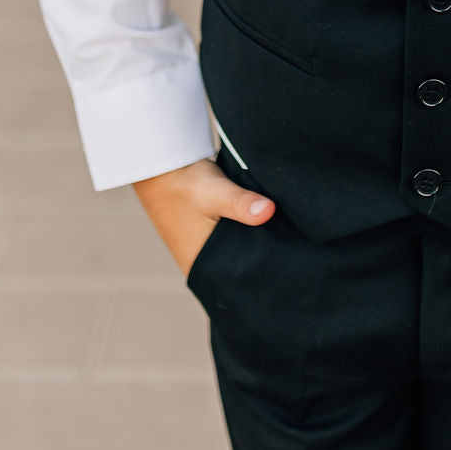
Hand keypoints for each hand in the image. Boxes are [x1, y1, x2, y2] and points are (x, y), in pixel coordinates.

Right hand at [132, 156, 275, 276]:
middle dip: (261, 260)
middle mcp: (199, 263)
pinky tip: (260, 224)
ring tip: (283, 237)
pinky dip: (242, 233)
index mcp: (200, 266)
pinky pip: (230, 240)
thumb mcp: (215, 192)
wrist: (159, 166)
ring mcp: (200, 249)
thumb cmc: (183, 183)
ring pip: (235, 253)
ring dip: (251, 244)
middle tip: (291, 250)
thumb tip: (269, 211)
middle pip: (238, 268)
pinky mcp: (204, 234)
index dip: (261, 276)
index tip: (288, 266)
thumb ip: (241, 203)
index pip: (237, 283)